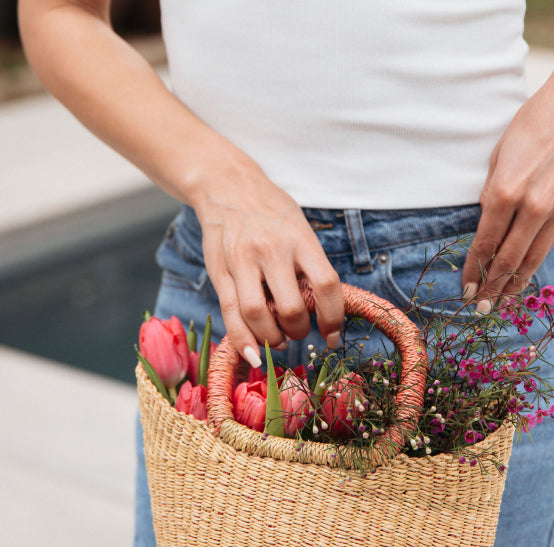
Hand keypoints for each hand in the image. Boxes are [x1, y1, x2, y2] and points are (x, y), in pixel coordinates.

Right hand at [193, 159, 343, 366]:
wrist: (226, 185)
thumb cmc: (271, 212)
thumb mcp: (300, 229)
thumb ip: (310, 266)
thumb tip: (323, 312)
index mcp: (300, 239)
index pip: (326, 285)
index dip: (333, 318)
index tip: (332, 336)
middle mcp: (272, 249)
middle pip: (291, 308)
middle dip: (299, 331)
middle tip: (298, 332)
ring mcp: (242, 261)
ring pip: (259, 316)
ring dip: (273, 338)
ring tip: (278, 339)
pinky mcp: (220, 272)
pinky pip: (231, 314)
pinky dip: (243, 340)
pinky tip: (254, 353)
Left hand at [462, 54, 553, 311]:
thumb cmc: (533, 124)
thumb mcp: (499, 156)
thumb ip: (492, 193)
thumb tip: (487, 225)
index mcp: (505, 191)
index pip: (484, 243)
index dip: (474, 270)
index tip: (465, 289)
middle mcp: (531, 206)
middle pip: (507, 259)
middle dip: (491, 287)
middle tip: (479, 308)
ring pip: (531, 259)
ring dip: (513, 285)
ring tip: (500, 303)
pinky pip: (549, 244)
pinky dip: (534, 264)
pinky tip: (524, 277)